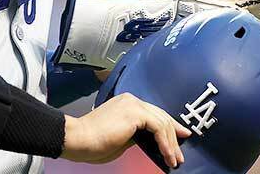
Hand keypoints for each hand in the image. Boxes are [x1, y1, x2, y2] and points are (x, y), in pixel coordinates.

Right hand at [60, 93, 190, 168]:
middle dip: (173, 136)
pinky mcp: (135, 113)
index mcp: (126, 103)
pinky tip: (167, 155)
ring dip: (171, 144)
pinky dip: (165, 143)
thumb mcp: (121, 137)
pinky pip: (158, 127)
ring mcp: (133, 104)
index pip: (153, 113)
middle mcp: (131, 100)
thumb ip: (135, 134)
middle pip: (160, 116)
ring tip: (174, 160)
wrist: (80, 139)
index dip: (168, 127)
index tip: (179, 138)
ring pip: (162, 122)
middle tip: (179, 154)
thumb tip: (151, 140)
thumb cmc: (94, 142)